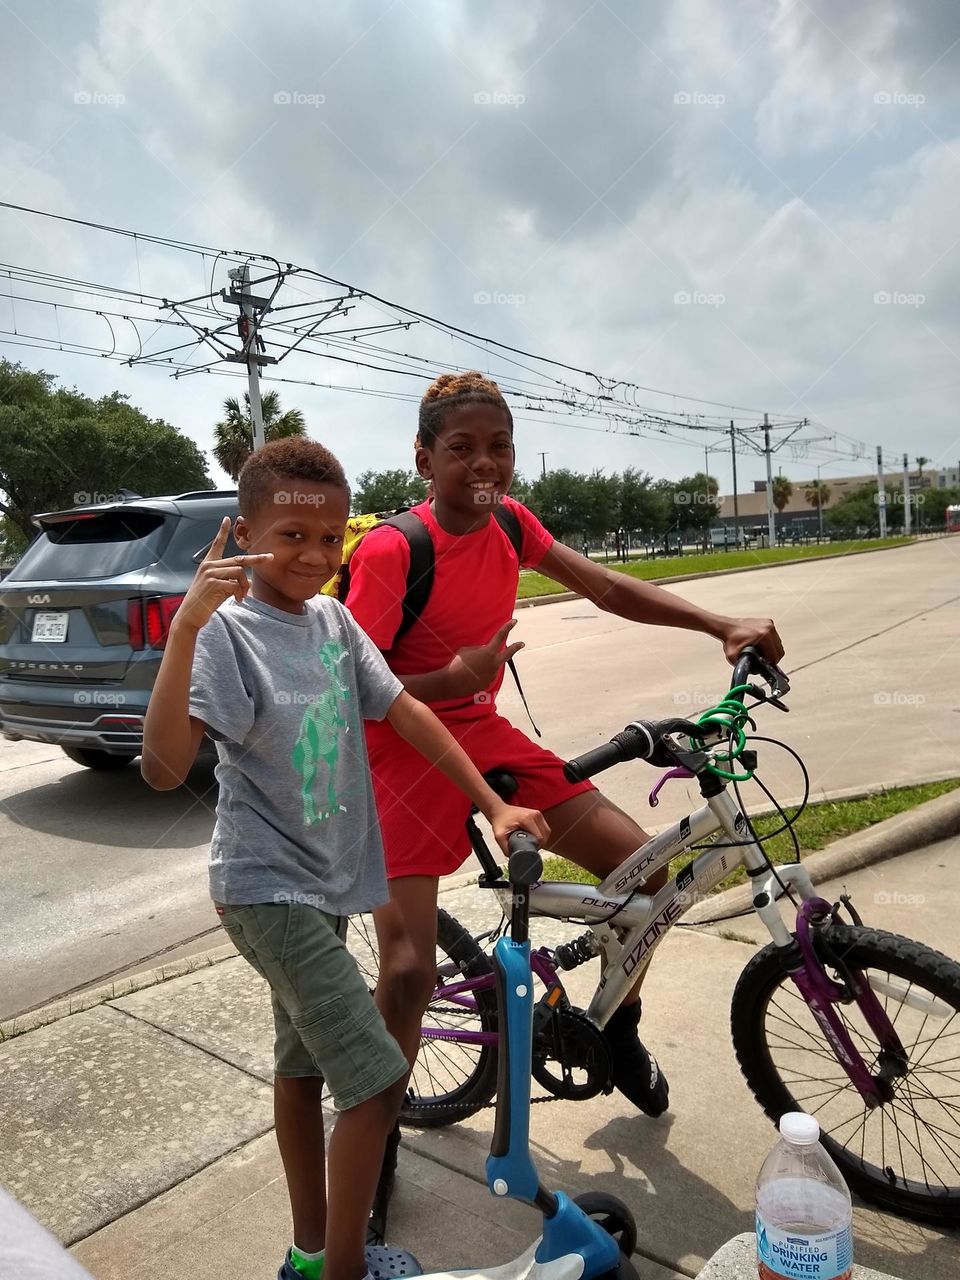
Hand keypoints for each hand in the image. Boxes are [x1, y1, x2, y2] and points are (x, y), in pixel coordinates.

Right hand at [175, 517, 273, 631]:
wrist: (190, 616)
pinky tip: (236, 599)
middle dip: (257, 559)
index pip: (217, 544)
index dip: (222, 531)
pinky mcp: (212, 583)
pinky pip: (235, 584)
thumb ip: (232, 581)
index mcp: (209, 564)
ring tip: (241, 596)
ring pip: (239, 572)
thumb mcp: (220, 588)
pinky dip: (239, 592)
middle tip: (271, 557)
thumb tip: (248, 580)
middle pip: (239, 559)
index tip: (227, 519)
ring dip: (244, 586)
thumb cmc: (205, 602)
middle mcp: (209, 566)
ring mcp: (210, 573)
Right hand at [447, 619, 523, 696]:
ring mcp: (492, 674)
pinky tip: (472, 673)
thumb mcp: (467, 650)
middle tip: (522, 643)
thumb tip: (485, 650)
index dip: (507, 627)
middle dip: (515, 647)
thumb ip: (479, 649)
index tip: (514, 621)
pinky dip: (481, 672)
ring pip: (493, 664)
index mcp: (488, 652)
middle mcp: (494, 663)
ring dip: (486, 663)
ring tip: (473, 664)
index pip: (500, 636)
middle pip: (508, 653)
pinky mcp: (488, 682)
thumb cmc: (457, 663)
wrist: (452, 683)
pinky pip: (487, 674)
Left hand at [486, 801, 550, 854]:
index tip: (527, 848)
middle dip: (538, 844)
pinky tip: (533, 837)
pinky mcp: (538, 815)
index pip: (540, 838)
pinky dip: (541, 835)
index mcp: (527, 818)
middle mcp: (535, 814)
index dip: (534, 847)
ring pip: (547, 832)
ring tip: (530, 842)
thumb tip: (515, 857)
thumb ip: (506, 848)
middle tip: (528, 846)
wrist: (499, 811)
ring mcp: (538, 814)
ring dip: (541, 840)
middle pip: (545, 836)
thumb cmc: (500, 821)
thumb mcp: (499, 836)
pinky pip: (545, 828)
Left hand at [719, 616, 783, 665]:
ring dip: (772, 650)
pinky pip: (774, 636)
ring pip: (778, 643)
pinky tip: (762, 645)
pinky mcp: (767, 622)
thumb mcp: (734, 657)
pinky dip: (770, 642)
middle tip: (765, 661)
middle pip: (779, 650)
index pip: (775, 655)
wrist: (727, 627)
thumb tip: (754, 672)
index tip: (766, 666)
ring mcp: (769, 624)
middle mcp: (768, 628)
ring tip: (763, 653)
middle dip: (773, 657)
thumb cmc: (730, 638)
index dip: (771, 663)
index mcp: (764, 636)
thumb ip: (743, 666)